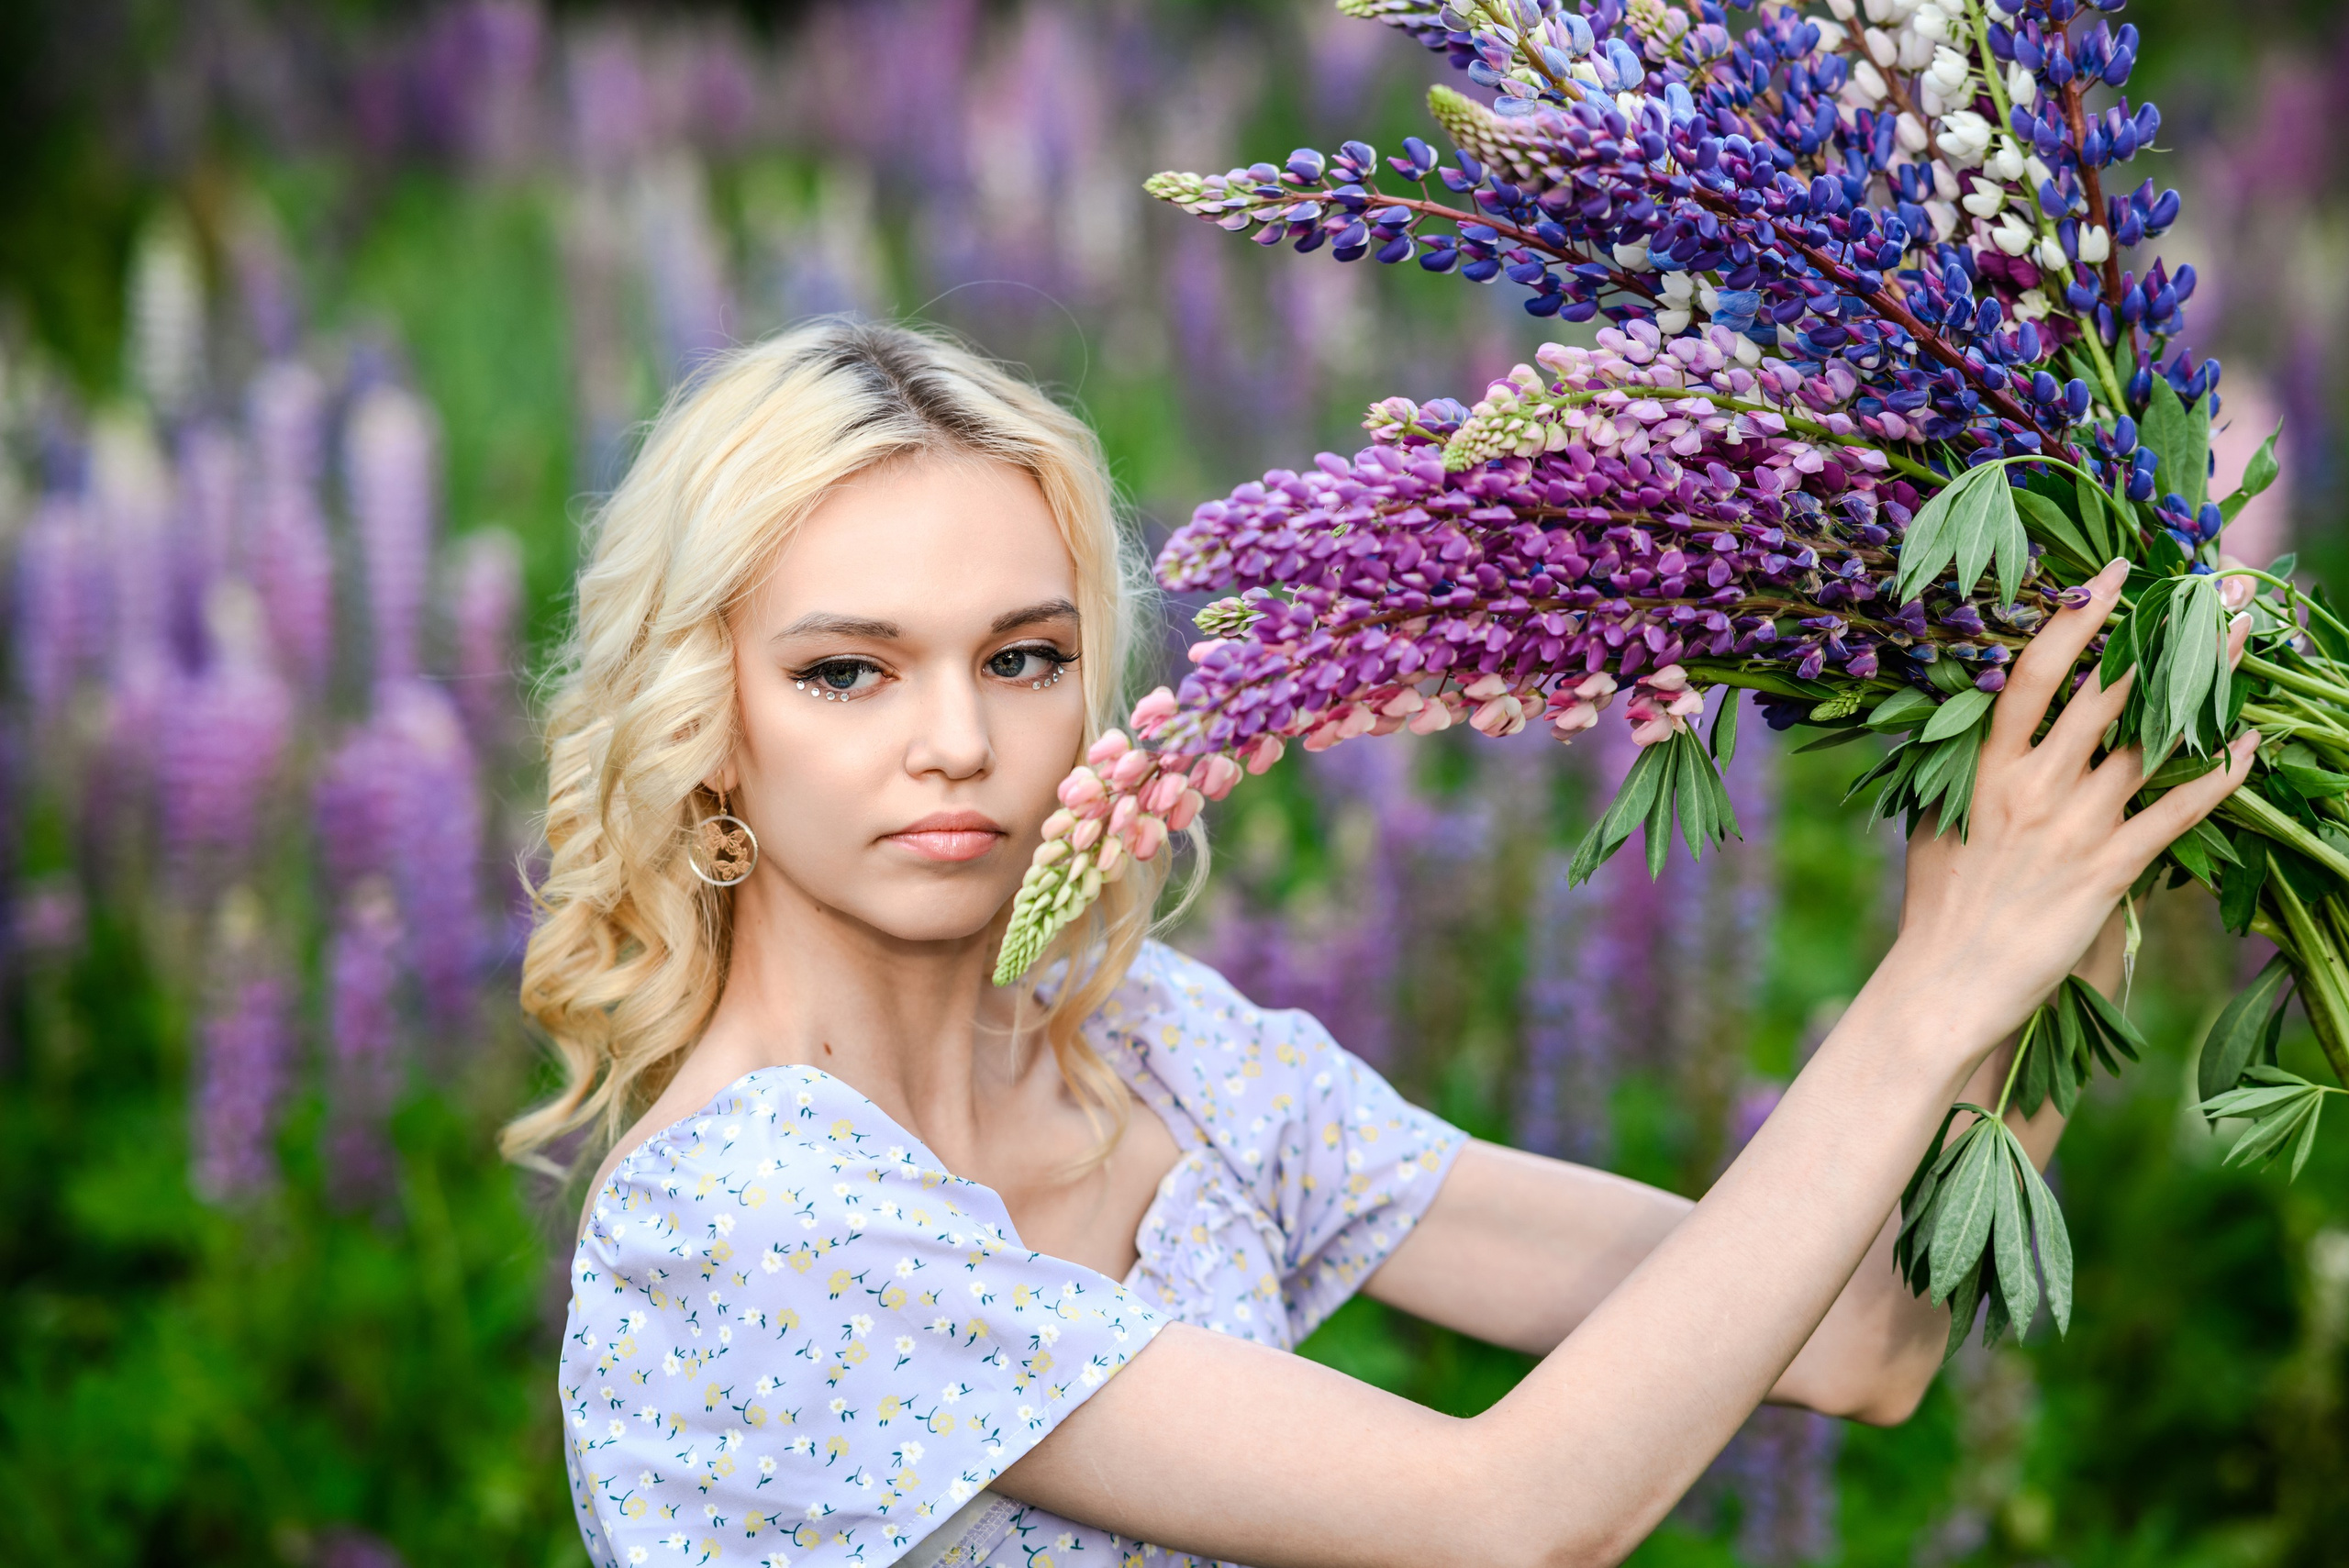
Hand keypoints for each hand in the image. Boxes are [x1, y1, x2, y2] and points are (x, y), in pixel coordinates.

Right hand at [1887, 558, 2255, 1054]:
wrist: (1947, 982)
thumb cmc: (1938, 908)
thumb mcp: (1935, 823)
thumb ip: (1964, 774)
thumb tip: (1982, 734)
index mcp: (1984, 767)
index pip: (2032, 673)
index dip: (2076, 617)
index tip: (2114, 572)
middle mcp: (2032, 785)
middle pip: (2106, 691)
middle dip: (2161, 632)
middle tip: (2209, 588)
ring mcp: (2073, 826)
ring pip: (2151, 740)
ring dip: (2204, 687)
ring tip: (2241, 641)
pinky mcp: (2107, 870)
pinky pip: (2177, 811)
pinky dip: (2218, 775)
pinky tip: (2249, 746)